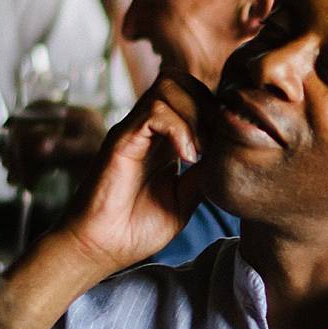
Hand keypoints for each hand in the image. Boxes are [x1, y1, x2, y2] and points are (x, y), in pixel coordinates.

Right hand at [69, 79, 207, 272]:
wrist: (100, 249)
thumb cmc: (135, 229)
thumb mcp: (184, 199)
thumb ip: (203, 174)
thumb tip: (227, 154)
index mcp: (161, 138)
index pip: (190, 94)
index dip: (213, 110)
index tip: (224, 144)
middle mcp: (145, 127)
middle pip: (180, 78)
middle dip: (207, 103)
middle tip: (214, 143)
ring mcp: (132, 130)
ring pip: (168, 84)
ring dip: (195, 114)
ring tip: (199, 153)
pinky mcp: (121, 140)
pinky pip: (154, 110)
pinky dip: (179, 128)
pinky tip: (187, 158)